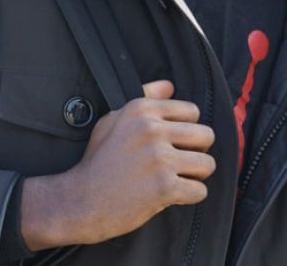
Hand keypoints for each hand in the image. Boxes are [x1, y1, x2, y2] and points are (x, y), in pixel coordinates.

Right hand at [20, 80, 215, 249]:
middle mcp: (151, 130)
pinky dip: (190, 196)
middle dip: (197, 151)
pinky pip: (200, 191)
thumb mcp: (112, 121)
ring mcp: (159, 159)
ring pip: (207, 164)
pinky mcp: (164, 187)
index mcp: (141, 110)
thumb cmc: (97, 161)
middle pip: (206, 135)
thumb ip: (144, 99)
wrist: (79, 202)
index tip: (173, 143)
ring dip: (195, 176)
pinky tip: (171, 196)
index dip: (187, 129)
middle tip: (179, 163)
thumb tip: (170, 85)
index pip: (192, 111)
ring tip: (176, 179)